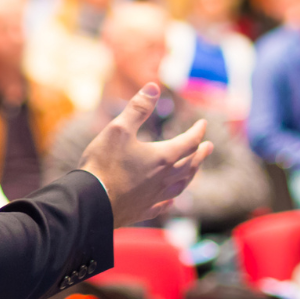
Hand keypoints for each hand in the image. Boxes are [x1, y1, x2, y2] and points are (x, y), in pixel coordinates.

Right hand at [79, 83, 213, 227]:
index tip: (202, 124)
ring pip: (180, 186)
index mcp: (162, 157)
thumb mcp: (118, 128)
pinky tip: (171, 200)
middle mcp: (163, 179)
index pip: (188, 142)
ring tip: (194, 170)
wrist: (90, 202)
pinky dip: (171, 200)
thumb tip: (153, 87)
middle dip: (200, 154)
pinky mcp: (142, 211)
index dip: (197, 131)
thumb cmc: (103, 164)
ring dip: (191, 175)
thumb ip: (138, 108)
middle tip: (209, 147)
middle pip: (190, 165)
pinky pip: (163, 205)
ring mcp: (154, 197)